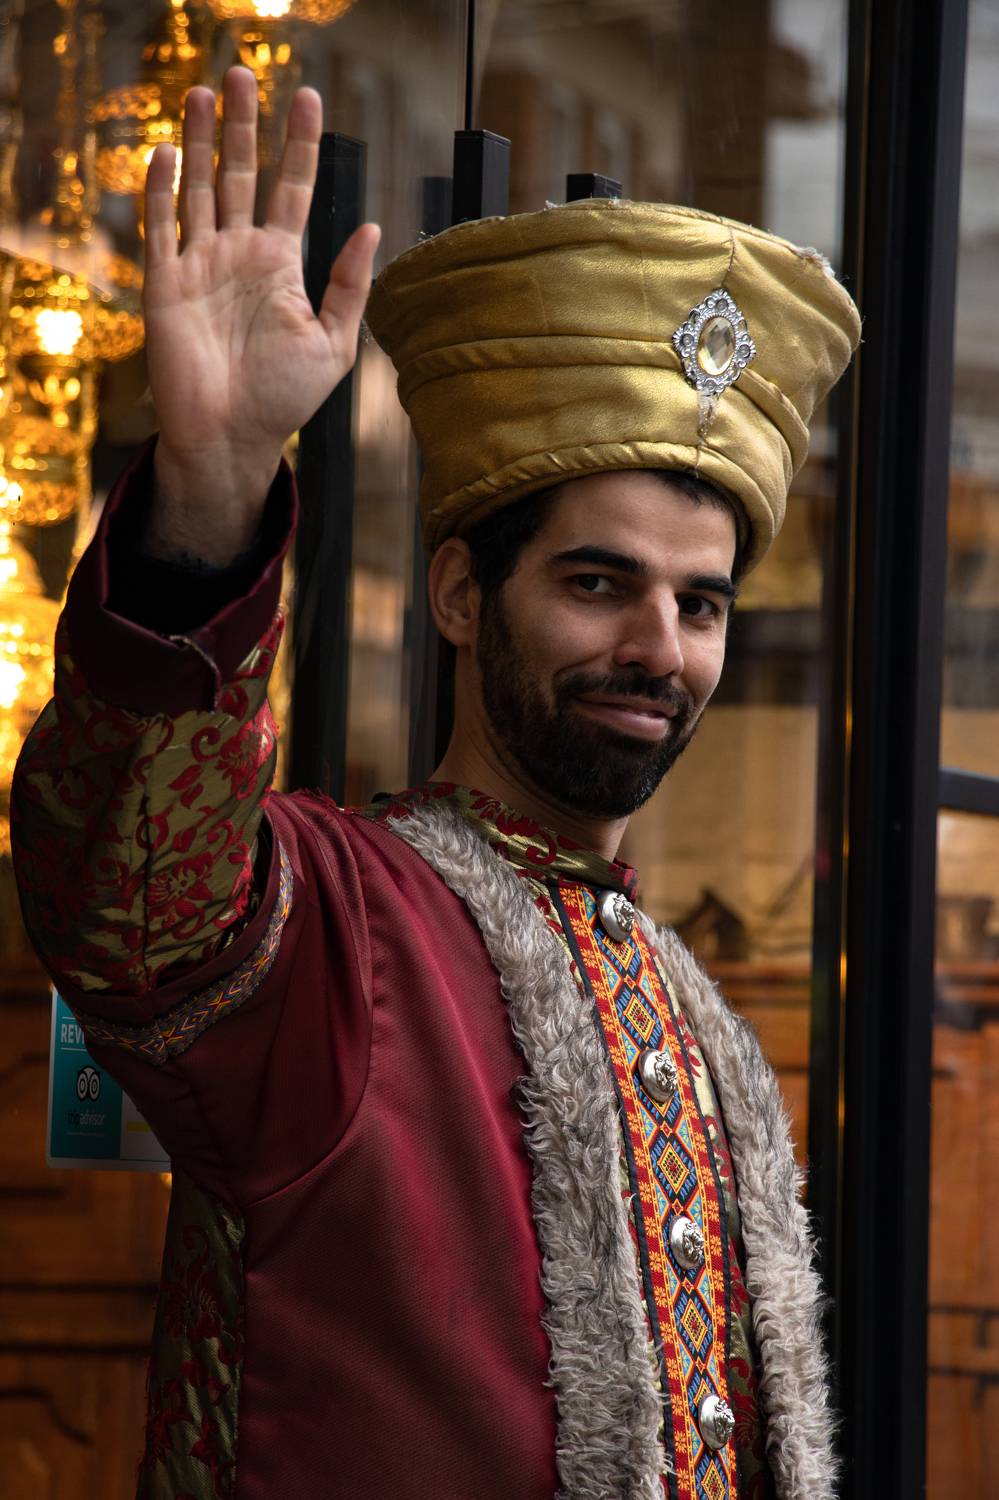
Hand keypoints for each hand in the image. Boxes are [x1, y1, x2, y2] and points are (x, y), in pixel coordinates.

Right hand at [142, 66, 379, 563]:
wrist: (233, 438)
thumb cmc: (284, 399)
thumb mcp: (335, 343)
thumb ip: (350, 285)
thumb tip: (370, 225)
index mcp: (280, 264)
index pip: (290, 189)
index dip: (298, 144)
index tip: (307, 98)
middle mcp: (239, 255)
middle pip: (240, 175)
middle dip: (243, 125)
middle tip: (243, 73)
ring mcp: (200, 267)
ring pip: (200, 189)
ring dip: (201, 142)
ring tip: (205, 92)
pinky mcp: (166, 286)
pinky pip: (161, 230)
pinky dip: (162, 193)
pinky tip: (168, 154)